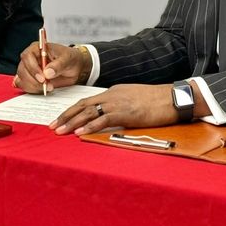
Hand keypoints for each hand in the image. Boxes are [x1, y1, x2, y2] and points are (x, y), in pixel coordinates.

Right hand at [14, 41, 87, 92]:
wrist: (75, 68)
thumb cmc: (70, 58)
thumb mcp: (68, 59)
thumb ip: (58, 65)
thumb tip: (47, 73)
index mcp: (37, 48)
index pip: (27, 56)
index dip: (33, 68)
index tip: (43, 78)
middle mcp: (30, 59)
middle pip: (22, 70)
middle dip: (34, 80)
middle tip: (47, 85)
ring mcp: (29, 70)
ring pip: (22, 80)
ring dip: (34, 86)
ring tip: (49, 87)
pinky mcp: (30, 80)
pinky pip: (25, 86)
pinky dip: (33, 90)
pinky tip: (43, 89)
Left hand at [50, 84, 177, 135]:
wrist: (173, 98)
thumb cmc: (157, 101)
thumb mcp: (134, 100)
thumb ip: (120, 106)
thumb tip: (111, 117)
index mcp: (113, 92)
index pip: (87, 101)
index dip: (72, 110)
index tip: (60, 119)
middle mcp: (112, 95)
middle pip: (82, 105)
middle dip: (65, 116)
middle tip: (52, 126)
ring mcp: (118, 103)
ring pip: (89, 112)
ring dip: (72, 122)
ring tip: (59, 131)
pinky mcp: (125, 113)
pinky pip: (103, 119)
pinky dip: (89, 126)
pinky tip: (79, 133)